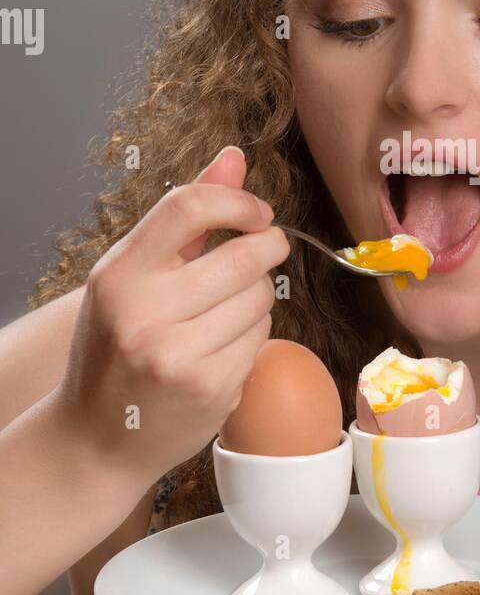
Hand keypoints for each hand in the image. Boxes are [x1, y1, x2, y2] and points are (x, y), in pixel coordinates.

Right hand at [53, 145, 289, 486]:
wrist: (96, 437)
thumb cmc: (116, 346)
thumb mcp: (132, 275)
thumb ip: (186, 216)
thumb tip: (235, 157)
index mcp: (118, 274)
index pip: (188, 206)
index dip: (238, 201)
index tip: (257, 213)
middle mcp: (143, 312)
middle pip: (244, 255)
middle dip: (269, 247)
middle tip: (267, 249)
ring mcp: (177, 355)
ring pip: (260, 298)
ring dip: (258, 298)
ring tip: (227, 311)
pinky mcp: (210, 388)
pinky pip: (262, 339)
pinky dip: (254, 336)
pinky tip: (225, 347)